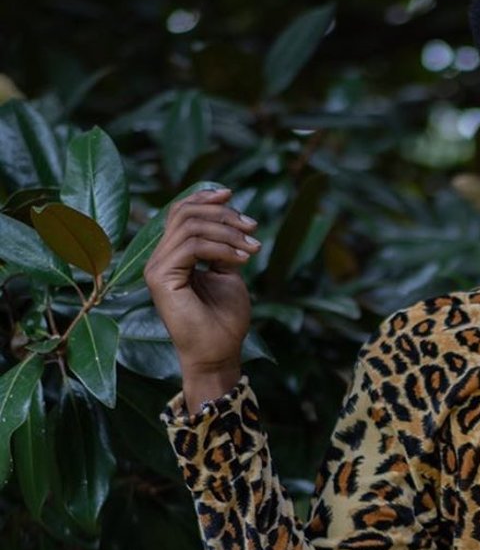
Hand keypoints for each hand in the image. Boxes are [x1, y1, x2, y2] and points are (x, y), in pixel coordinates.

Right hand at [144, 186, 258, 403]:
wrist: (219, 354)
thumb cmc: (224, 321)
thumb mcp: (228, 274)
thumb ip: (223, 247)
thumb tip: (233, 218)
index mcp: (172, 256)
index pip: (180, 212)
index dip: (205, 197)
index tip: (233, 195)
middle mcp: (159, 259)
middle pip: (185, 212)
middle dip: (223, 214)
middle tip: (252, 228)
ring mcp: (156, 268)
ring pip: (190, 225)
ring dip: (228, 232)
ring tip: (252, 248)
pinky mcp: (161, 278)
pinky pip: (192, 245)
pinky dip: (222, 247)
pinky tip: (242, 259)